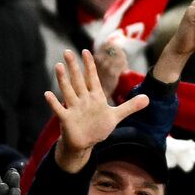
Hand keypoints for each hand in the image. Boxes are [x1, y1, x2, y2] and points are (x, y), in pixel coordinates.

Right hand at [45, 49, 150, 172]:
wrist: (86, 143)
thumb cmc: (98, 127)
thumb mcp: (116, 116)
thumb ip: (130, 106)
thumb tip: (147, 98)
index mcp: (95, 97)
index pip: (92, 77)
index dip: (89, 65)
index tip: (86, 51)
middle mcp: (83, 99)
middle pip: (78, 80)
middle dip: (74, 66)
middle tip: (67, 51)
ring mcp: (74, 108)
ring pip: (68, 91)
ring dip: (63, 79)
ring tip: (58, 66)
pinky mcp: (67, 119)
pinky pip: (59, 109)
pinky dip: (54, 102)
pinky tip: (47, 94)